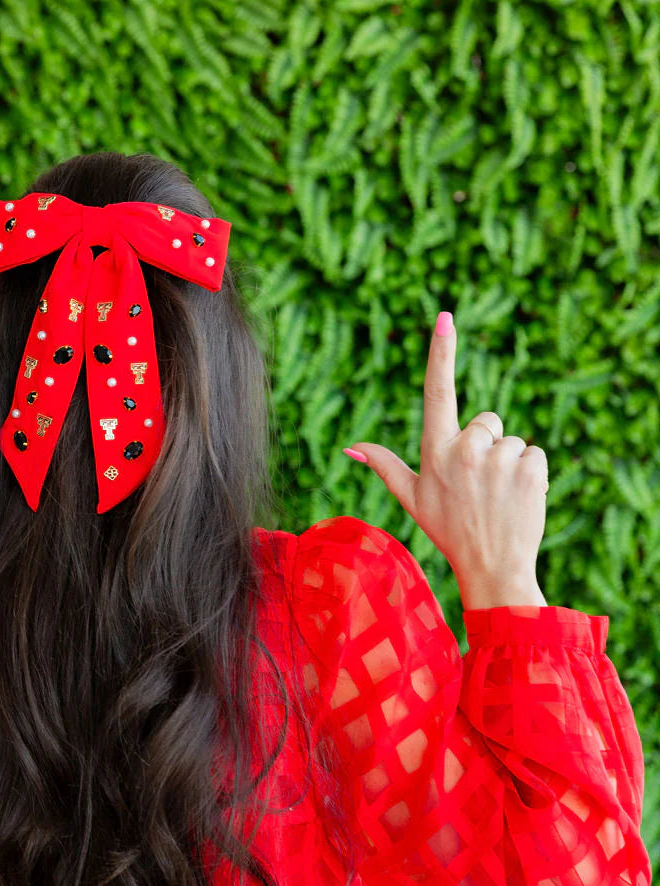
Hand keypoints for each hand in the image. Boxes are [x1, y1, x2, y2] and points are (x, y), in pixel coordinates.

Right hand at [347, 314, 548, 585]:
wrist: (493, 568)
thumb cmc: (449, 531)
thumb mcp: (412, 498)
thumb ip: (384, 465)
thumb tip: (350, 447)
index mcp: (436, 452)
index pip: (438, 393)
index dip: (442, 353)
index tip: (446, 317)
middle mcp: (466, 450)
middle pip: (488, 421)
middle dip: (489, 445)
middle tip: (481, 486)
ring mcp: (499, 459)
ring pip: (513, 440)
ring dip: (510, 464)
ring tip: (499, 498)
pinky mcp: (530, 467)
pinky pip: (535, 453)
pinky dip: (532, 475)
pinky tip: (520, 499)